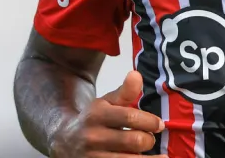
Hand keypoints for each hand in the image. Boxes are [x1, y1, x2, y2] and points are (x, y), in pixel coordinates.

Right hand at [49, 70, 165, 157]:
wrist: (64, 140)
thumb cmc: (93, 119)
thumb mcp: (106, 102)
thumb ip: (125, 91)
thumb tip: (136, 75)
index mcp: (97, 114)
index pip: (130, 117)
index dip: (150, 121)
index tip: (160, 125)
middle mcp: (93, 136)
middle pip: (133, 141)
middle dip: (148, 140)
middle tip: (151, 139)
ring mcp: (93, 156)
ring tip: (159, 157)